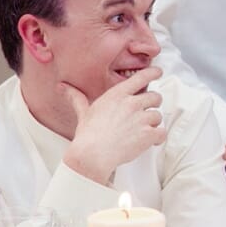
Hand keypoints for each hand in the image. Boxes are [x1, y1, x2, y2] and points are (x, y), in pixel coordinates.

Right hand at [61, 67, 165, 183]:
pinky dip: (158, 138)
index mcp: (117, 95)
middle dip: (153, 105)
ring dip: (153, 124)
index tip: (158, 71)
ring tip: (140, 132)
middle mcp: (131, 104)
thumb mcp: (84, 112)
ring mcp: (141, 118)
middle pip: (155, 97)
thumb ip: (77, 98)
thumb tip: (63, 87)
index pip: (140, 78)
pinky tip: (150, 141)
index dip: (152, 73)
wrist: (92, 155)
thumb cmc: (87, 135)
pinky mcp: (148, 134)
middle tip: (144, 114)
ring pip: (158, 116)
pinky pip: (162, 132)